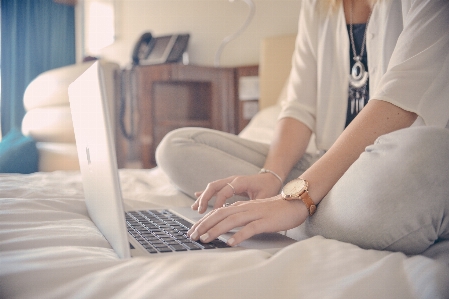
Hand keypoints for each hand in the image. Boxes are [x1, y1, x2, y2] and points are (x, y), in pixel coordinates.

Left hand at [187, 195, 308, 246]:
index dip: (203, 221)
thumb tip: (225, 226)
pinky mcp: (265, 221)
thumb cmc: (274, 210)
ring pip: (231, 220)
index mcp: (241, 206)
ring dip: (216, 230)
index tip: (193, 231)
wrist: (294, 203)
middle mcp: (245, 208)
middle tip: (192, 236)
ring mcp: (255, 214)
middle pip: (220, 215)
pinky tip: (230, 242)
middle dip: (204, 225)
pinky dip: (239, 235)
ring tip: (205, 239)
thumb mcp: (253, 211)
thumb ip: (240, 216)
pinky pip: (250, 228)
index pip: (218, 212)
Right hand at [192, 173, 282, 213]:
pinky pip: (215, 188)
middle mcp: (233, 180)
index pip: (225, 191)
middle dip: (205, 199)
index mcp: (241, 182)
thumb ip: (252, 205)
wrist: (271, 177)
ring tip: (195, 209)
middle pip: (214, 186)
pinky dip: (205, 194)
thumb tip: (243, 216)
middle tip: (199, 211)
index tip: (215, 214)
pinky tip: (197, 198)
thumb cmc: (269, 188)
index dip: (218, 202)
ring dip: (203, 197)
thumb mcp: (263, 197)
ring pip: (212, 187)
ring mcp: (230, 181)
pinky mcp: (229, 184)